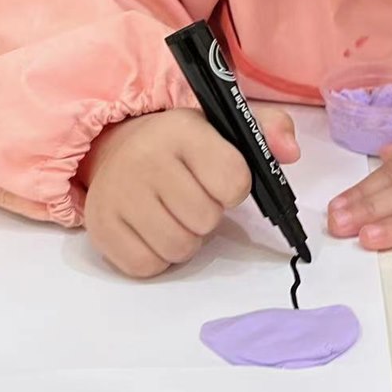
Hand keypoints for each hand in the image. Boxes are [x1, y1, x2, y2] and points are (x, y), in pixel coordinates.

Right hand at [81, 106, 299, 277]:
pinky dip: (158, 256)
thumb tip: (291, 152)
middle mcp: (144, 159)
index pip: (233, 181)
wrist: (114, 150)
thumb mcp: (223, 125)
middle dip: (208, 214)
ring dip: (186, 238)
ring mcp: (117, 195)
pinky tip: (152, 228)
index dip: (234, 187)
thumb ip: (268, 128)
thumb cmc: (179, 145)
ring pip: (179, 248)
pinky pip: (148, 266)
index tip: (218, 177)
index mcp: (181, 130)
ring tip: (174, 212)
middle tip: (192, 195)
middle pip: (206, 220)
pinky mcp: (100, 228)